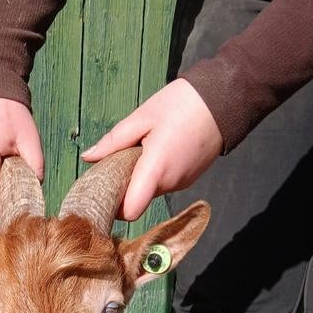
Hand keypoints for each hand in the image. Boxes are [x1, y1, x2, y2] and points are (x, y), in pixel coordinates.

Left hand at [81, 79, 222, 220]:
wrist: (224, 101)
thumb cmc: (182, 104)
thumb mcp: (142, 117)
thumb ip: (113, 141)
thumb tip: (88, 157)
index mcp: (156, 170)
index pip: (130, 211)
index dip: (114, 206)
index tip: (104, 190)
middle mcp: (170, 183)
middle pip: (136, 201)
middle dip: (122, 187)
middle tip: (116, 161)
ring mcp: (181, 183)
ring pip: (149, 192)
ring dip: (139, 179)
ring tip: (140, 150)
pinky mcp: (188, 179)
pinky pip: (163, 184)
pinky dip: (154, 175)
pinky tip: (156, 151)